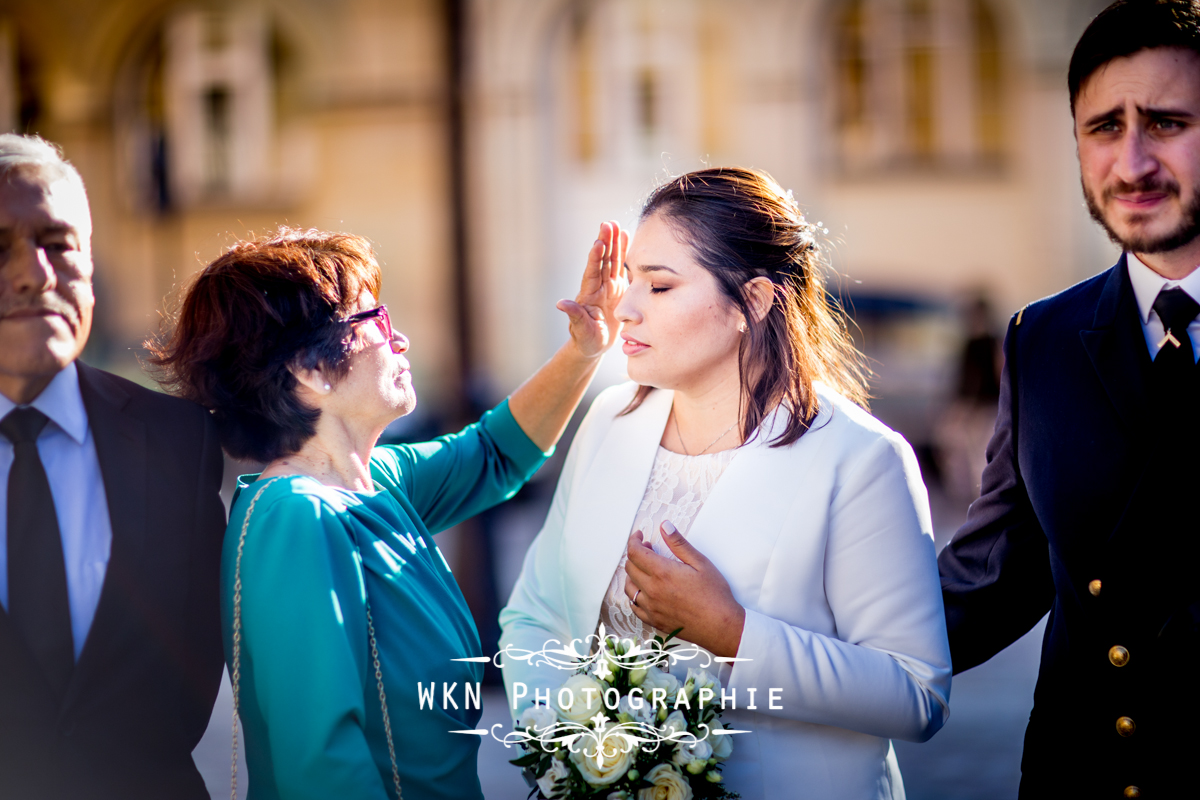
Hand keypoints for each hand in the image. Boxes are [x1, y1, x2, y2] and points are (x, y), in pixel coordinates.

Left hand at [557, 221, 628, 358]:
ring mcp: (608, 287)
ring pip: (612, 261)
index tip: (598, 242)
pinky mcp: (618, 289)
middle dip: (605, 242)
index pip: (592, 273)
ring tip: (616, 225)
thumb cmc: (586, 340)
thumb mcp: (581, 330)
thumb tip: (560, 303)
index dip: (595, 258)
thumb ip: (574, 316)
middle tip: (607, 224)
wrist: (594, 344)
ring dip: (614, 243)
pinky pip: (621, 268)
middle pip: (602, 261)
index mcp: (589, 295)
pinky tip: (626, 238)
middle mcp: (598, 287)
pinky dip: (624, 253)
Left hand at [623, 521, 745, 657]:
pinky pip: (634, 606)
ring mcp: (651, 608)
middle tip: (650, 550)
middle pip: (629, 568)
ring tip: (647, 570)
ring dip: (633, 575)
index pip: (635, 552)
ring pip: (629, 587)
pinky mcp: (654, 621)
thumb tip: (665, 526)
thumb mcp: (700, 562)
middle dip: (636, 554)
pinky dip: (636, 595)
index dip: (634, 540)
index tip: (640, 536)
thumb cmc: (715, 594)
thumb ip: (679, 543)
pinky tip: (646, 591)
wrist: (721, 626)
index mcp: (662, 573)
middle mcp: (652, 590)